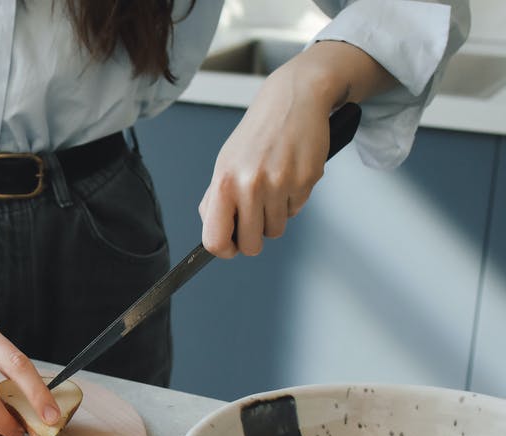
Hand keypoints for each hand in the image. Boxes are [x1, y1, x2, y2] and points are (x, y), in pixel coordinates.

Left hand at [199, 41, 395, 256]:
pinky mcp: (306, 181)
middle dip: (253, 238)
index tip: (230, 246)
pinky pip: (296, 211)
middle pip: (251, 244)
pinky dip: (293, 200)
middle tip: (254, 218)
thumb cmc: (258, 134)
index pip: (215, 240)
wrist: (293, 100)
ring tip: (272, 188)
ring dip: (274, 216)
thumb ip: (216, 200)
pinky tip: (288, 176)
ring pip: (275, 230)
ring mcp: (280, 184)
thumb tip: (214, 233)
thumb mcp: (225, 163)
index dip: (224, 249)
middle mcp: (250, 185)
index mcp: (224, 182)